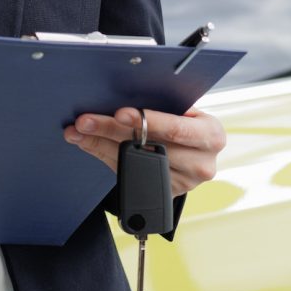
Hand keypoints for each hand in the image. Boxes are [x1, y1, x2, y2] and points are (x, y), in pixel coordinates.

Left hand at [63, 106, 226, 198]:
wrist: (192, 152)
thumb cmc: (185, 123)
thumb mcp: (183, 111)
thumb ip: (161, 105)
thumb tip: (116, 94)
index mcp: (211, 135)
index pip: (176, 128)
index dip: (147, 121)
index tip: (120, 113)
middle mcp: (201, 163)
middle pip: (148, 147)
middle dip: (111, 130)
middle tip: (85, 121)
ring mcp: (183, 183)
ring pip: (133, 163)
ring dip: (100, 145)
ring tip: (79, 132)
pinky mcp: (165, 195)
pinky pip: (128, 175)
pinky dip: (105, 157)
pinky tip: (90, 144)